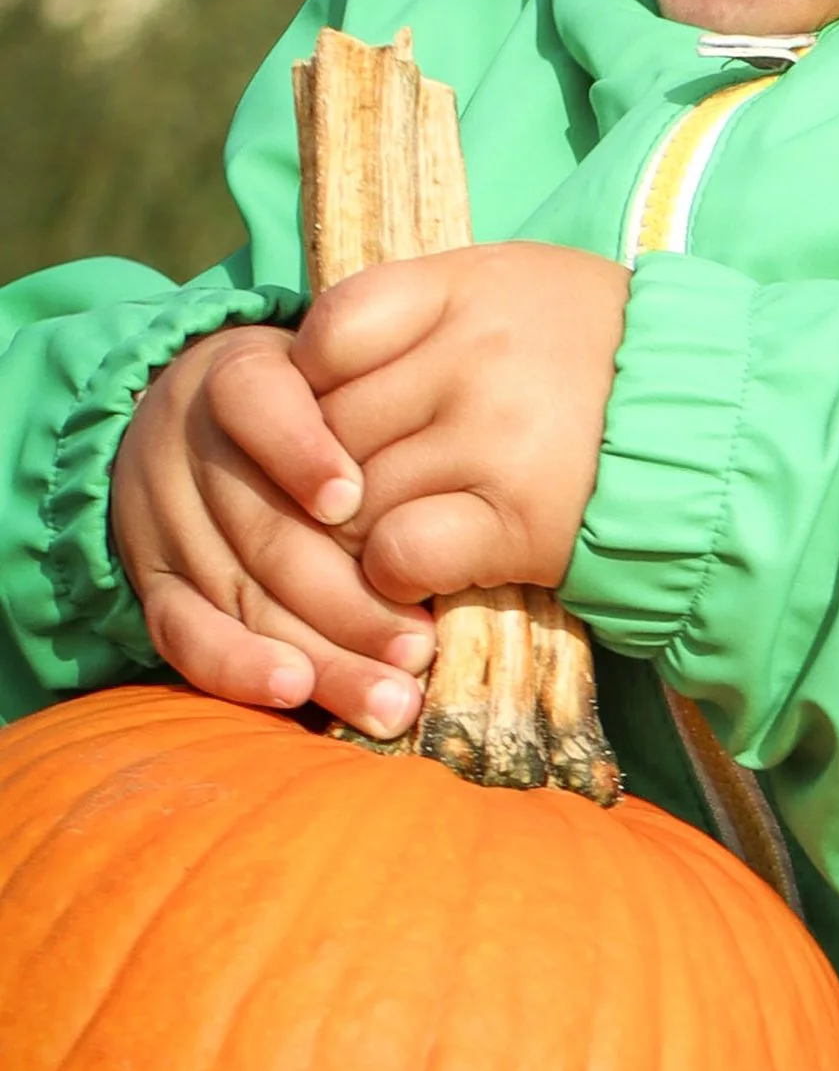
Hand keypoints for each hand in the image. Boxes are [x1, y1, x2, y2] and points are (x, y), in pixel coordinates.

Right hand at [109, 324, 437, 735]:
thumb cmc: (317, 404)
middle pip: (262, 526)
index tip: (349, 501)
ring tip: (392, 695)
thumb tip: (454, 498)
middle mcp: (187, 445)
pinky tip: (298, 692)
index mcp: (235, 375)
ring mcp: (161, 517)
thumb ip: (385, 409)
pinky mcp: (151, 579)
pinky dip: (239, 669)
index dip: (299, 452)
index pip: (256, 402)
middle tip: (421, 645)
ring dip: (319, 651)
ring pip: (239, 592)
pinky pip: (184, 634)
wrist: (205, 419)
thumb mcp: (344, 379)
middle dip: (346, 597)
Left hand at [294, 243, 629, 605]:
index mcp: (472, 287)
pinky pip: (401, 553)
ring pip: (355, 496)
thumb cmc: (609, 357)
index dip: (316, 382)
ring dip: (360, 527)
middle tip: (356, 488)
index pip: (332, 330)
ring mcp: (498, 440)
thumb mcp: (523, 289)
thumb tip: (314, 365)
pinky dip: (394, 572)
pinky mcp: (521, 522)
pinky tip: (426, 564)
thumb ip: (429, 309)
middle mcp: (477, 356)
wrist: (728, 429)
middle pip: (332, 424)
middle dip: (329, 468)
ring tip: (397, 528)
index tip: (343, 409)